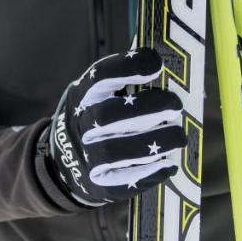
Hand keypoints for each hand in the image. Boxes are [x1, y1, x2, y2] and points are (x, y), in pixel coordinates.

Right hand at [41, 48, 183, 206]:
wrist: (63, 162)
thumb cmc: (94, 119)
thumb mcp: (97, 95)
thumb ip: (123, 79)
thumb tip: (161, 56)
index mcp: (82, 96)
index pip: (99, 77)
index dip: (127, 67)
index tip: (156, 63)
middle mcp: (80, 125)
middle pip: (107, 115)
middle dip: (146, 108)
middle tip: (176, 104)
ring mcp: (87, 156)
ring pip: (116, 151)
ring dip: (153, 142)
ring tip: (178, 136)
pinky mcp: (99, 184)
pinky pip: (123, 181)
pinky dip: (149, 173)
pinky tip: (168, 164)